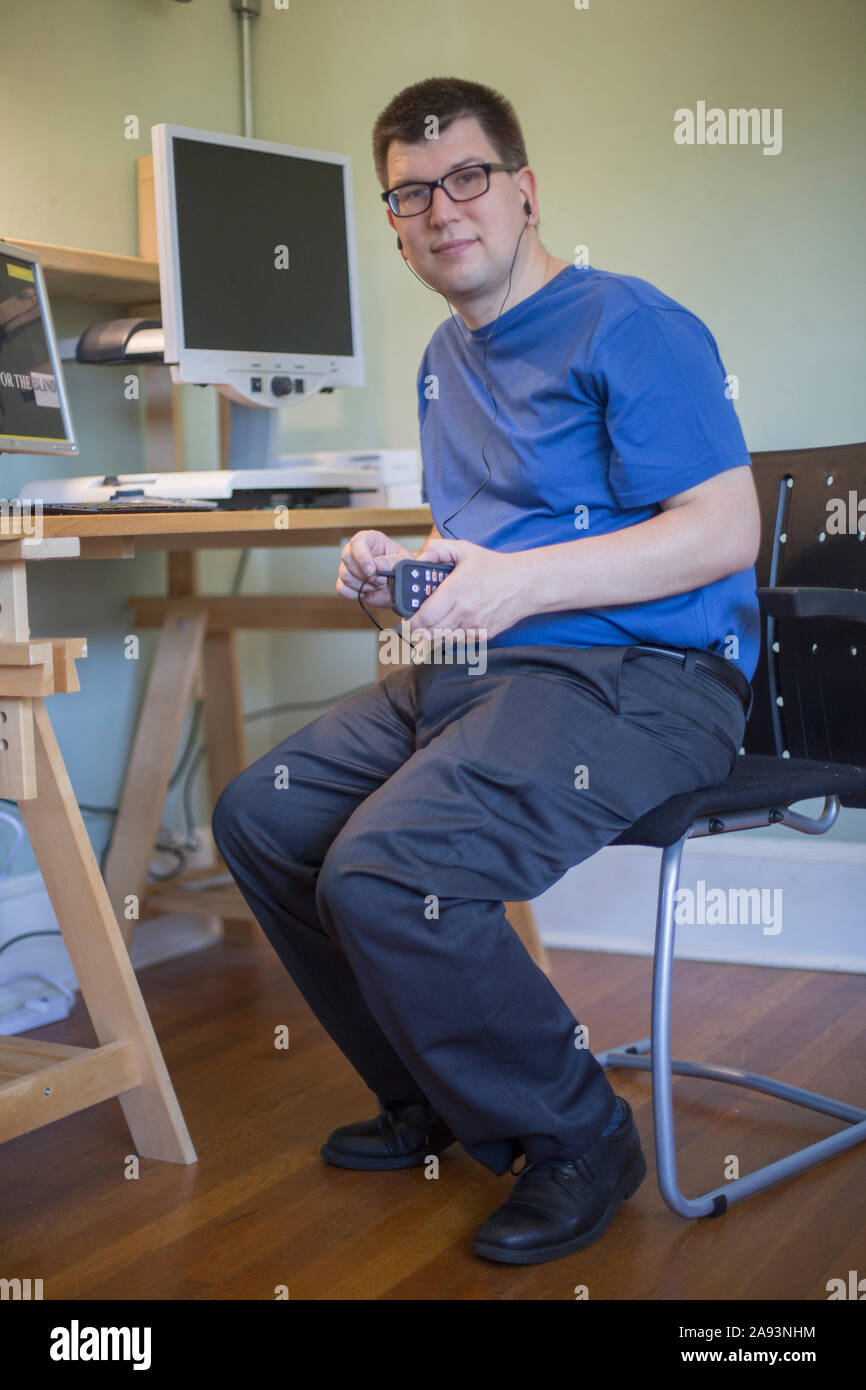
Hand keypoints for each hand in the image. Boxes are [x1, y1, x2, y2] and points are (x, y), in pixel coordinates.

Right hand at [336, 529, 415, 608]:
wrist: (402, 585)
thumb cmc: (402, 567)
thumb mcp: (403, 561)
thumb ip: (389, 562)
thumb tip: (375, 565)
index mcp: (371, 540)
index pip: (358, 542)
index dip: (362, 556)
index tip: (371, 570)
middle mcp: (358, 551)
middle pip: (347, 558)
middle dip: (365, 575)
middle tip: (382, 580)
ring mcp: (351, 567)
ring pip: (345, 575)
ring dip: (363, 585)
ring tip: (378, 585)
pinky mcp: (348, 583)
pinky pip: (342, 589)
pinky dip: (355, 593)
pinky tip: (367, 591)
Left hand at [404, 537, 529, 640]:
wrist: (525, 584)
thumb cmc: (496, 568)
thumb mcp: (465, 549)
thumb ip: (438, 549)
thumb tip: (419, 558)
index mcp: (456, 592)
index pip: (425, 616)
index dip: (411, 621)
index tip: (407, 619)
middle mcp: (464, 612)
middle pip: (430, 632)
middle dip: (420, 628)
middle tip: (416, 622)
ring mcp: (474, 626)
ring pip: (443, 639)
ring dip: (434, 633)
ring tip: (434, 622)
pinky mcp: (483, 635)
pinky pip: (459, 641)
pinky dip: (452, 636)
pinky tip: (453, 623)